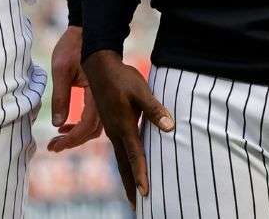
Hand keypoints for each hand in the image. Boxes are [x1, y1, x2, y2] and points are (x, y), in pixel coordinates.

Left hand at [47, 26, 102, 152]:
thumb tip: (57, 123)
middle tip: (53, 147)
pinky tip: (66, 126)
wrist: (87, 32)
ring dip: (77, 136)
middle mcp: (106, 99)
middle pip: (94, 131)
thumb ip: (60, 96)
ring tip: (57, 139)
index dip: (72, 139)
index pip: (87, 125)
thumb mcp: (60, 68)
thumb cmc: (72, 47)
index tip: (55, 144)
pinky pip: (95, 118)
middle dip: (73, 141)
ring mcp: (105, 99)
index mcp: (98, 93)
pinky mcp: (100, 97)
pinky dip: (81, 126)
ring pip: (95, 127)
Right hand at [84, 49, 173, 202]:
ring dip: (126, 177)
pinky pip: (118, 149)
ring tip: (132, 194)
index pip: (134, 156)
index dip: (141, 175)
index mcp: (123, 126)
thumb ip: (155, 109)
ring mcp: (111, 129)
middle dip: (130, 185)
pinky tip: (127, 167)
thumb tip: (170, 127)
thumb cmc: (121, 77)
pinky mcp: (110, 124)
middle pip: (123, 164)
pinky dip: (123, 163)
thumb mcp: (141, 90)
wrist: (98, 64)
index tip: (145, 194)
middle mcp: (115, 131)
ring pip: (120, 158)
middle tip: (136, 206)